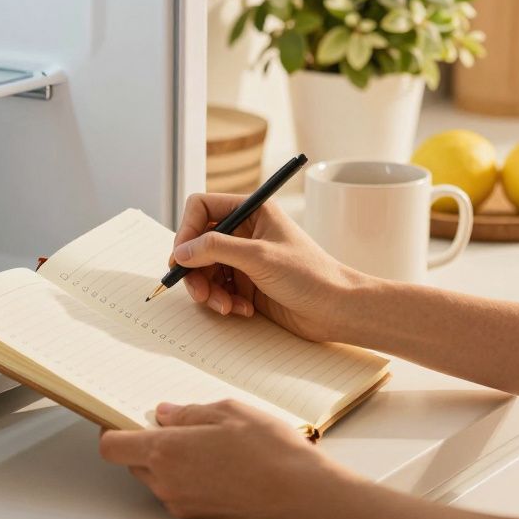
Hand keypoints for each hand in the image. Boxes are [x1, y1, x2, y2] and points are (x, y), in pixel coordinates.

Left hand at [98, 400, 346, 518]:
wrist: (303, 495)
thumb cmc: (270, 451)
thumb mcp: (228, 411)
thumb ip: (189, 412)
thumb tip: (166, 414)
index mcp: (166, 451)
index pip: (112, 446)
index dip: (112, 430)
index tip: (122, 418)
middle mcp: (167, 482)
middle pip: (133, 462)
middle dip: (146, 442)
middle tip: (176, 424)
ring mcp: (182, 503)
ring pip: (157, 477)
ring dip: (169, 460)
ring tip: (207, 442)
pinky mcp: (199, 517)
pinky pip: (179, 492)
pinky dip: (187, 477)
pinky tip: (219, 463)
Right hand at [172, 193, 361, 341]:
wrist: (336, 310)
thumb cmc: (309, 275)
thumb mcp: (259, 257)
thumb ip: (216, 249)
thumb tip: (182, 251)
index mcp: (252, 210)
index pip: (202, 208)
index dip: (187, 231)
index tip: (182, 258)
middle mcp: (246, 231)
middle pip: (198, 243)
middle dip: (195, 270)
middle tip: (199, 293)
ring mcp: (245, 259)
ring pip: (205, 270)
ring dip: (208, 291)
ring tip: (224, 306)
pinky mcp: (247, 284)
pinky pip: (218, 289)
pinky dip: (223, 302)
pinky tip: (242, 310)